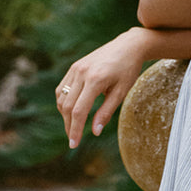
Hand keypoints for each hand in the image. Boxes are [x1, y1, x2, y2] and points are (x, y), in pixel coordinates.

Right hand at [56, 27, 148, 148]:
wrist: (128, 46)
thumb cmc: (128, 70)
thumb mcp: (121, 92)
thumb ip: (106, 112)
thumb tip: (95, 132)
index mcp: (95, 80)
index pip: (79, 111)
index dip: (75, 130)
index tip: (74, 144)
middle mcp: (81, 73)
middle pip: (68, 106)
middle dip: (69, 126)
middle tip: (73, 140)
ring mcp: (75, 69)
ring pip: (62, 98)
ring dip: (65, 115)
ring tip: (73, 127)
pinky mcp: (74, 67)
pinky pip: (62, 88)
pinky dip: (64, 102)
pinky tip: (71, 111)